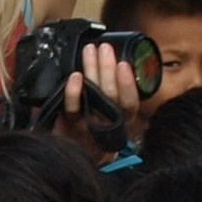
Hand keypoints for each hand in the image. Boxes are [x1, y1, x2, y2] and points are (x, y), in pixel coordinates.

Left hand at [53, 43, 140, 157]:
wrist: (72, 153)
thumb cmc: (93, 128)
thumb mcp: (110, 114)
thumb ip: (114, 93)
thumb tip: (112, 62)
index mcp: (122, 120)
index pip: (130, 103)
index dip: (128, 84)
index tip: (124, 63)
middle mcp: (109, 124)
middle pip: (112, 95)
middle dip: (108, 68)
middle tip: (104, 48)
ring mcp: (90, 126)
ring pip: (94, 97)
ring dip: (92, 71)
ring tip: (90, 51)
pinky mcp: (71, 126)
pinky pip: (73, 109)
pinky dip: (74, 92)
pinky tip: (75, 77)